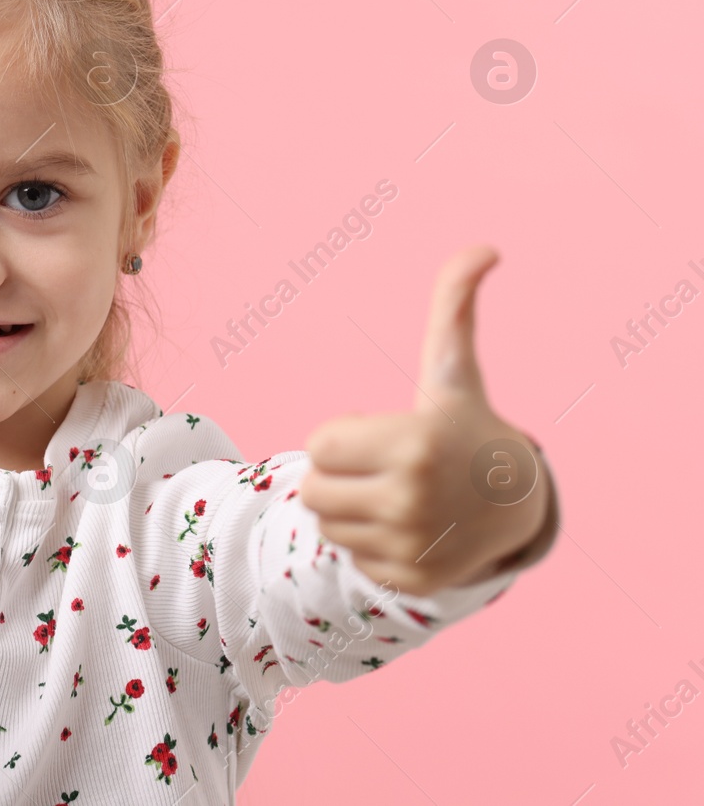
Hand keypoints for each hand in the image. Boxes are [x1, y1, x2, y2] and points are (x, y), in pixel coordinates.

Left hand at [299, 245, 552, 596]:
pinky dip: (368, 543)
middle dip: (337, 474)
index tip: (383, 433)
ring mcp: (412, 545)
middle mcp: (411, 498)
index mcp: (413, 444)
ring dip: (348, 508)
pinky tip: (407, 528)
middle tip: (380, 467)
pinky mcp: (410, 581)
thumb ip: (453, 306)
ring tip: (394, 494)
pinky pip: (349, 558)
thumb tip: (484, 247)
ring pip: (326, 525)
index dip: (343, 434)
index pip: (318, 444)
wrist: (516, 504)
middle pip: (311, 489)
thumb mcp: (454, 369)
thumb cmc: (467, 426)